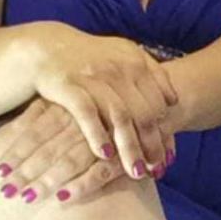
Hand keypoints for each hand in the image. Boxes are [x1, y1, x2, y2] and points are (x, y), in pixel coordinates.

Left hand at [0, 97, 166, 205]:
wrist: (162, 98)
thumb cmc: (112, 102)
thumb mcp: (79, 100)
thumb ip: (47, 112)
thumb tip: (14, 128)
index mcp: (68, 107)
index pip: (34, 131)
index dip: (16, 151)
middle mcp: (82, 121)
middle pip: (47, 149)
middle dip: (25, 172)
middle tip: (5, 191)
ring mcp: (103, 137)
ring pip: (69, 160)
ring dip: (47, 181)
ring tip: (26, 198)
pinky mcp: (123, 153)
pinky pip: (100, 172)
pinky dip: (82, 185)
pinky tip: (64, 199)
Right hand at [32, 29, 178, 179]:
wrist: (45, 47)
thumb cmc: (90, 58)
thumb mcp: (123, 55)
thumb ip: (151, 73)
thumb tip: (174, 101)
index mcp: (135, 62)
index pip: (160, 103)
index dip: (166, 131)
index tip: (168, 155)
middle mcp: (117, 68)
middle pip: (144, 113)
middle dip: (152, 145)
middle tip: (156, 169)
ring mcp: (92, 77)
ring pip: (120, 117)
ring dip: (130, 148)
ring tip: (137, 172)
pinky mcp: (68, 85)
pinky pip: (87, 114)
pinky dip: (97, 135)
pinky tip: (105, 155)